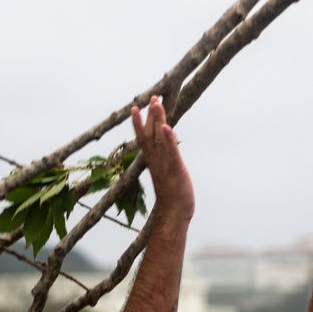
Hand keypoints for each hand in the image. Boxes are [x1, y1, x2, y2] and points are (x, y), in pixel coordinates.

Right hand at [131, 97, 194, 221]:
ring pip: (159, 139)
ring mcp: (165, 165)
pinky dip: (168, 139)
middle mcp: (156, 161)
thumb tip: (163, 157)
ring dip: (157, 120)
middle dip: (151, 115)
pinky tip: (166, 126)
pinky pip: (171, 153)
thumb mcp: (167, 176)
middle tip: (153, 97)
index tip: (136, 107)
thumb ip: (164, 163)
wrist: (173, 214)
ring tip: (157, 103)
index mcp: (154, 162)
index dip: (139, 123)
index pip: (144, 138)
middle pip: (151, 134)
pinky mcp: (175, 170)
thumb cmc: (172, 197)